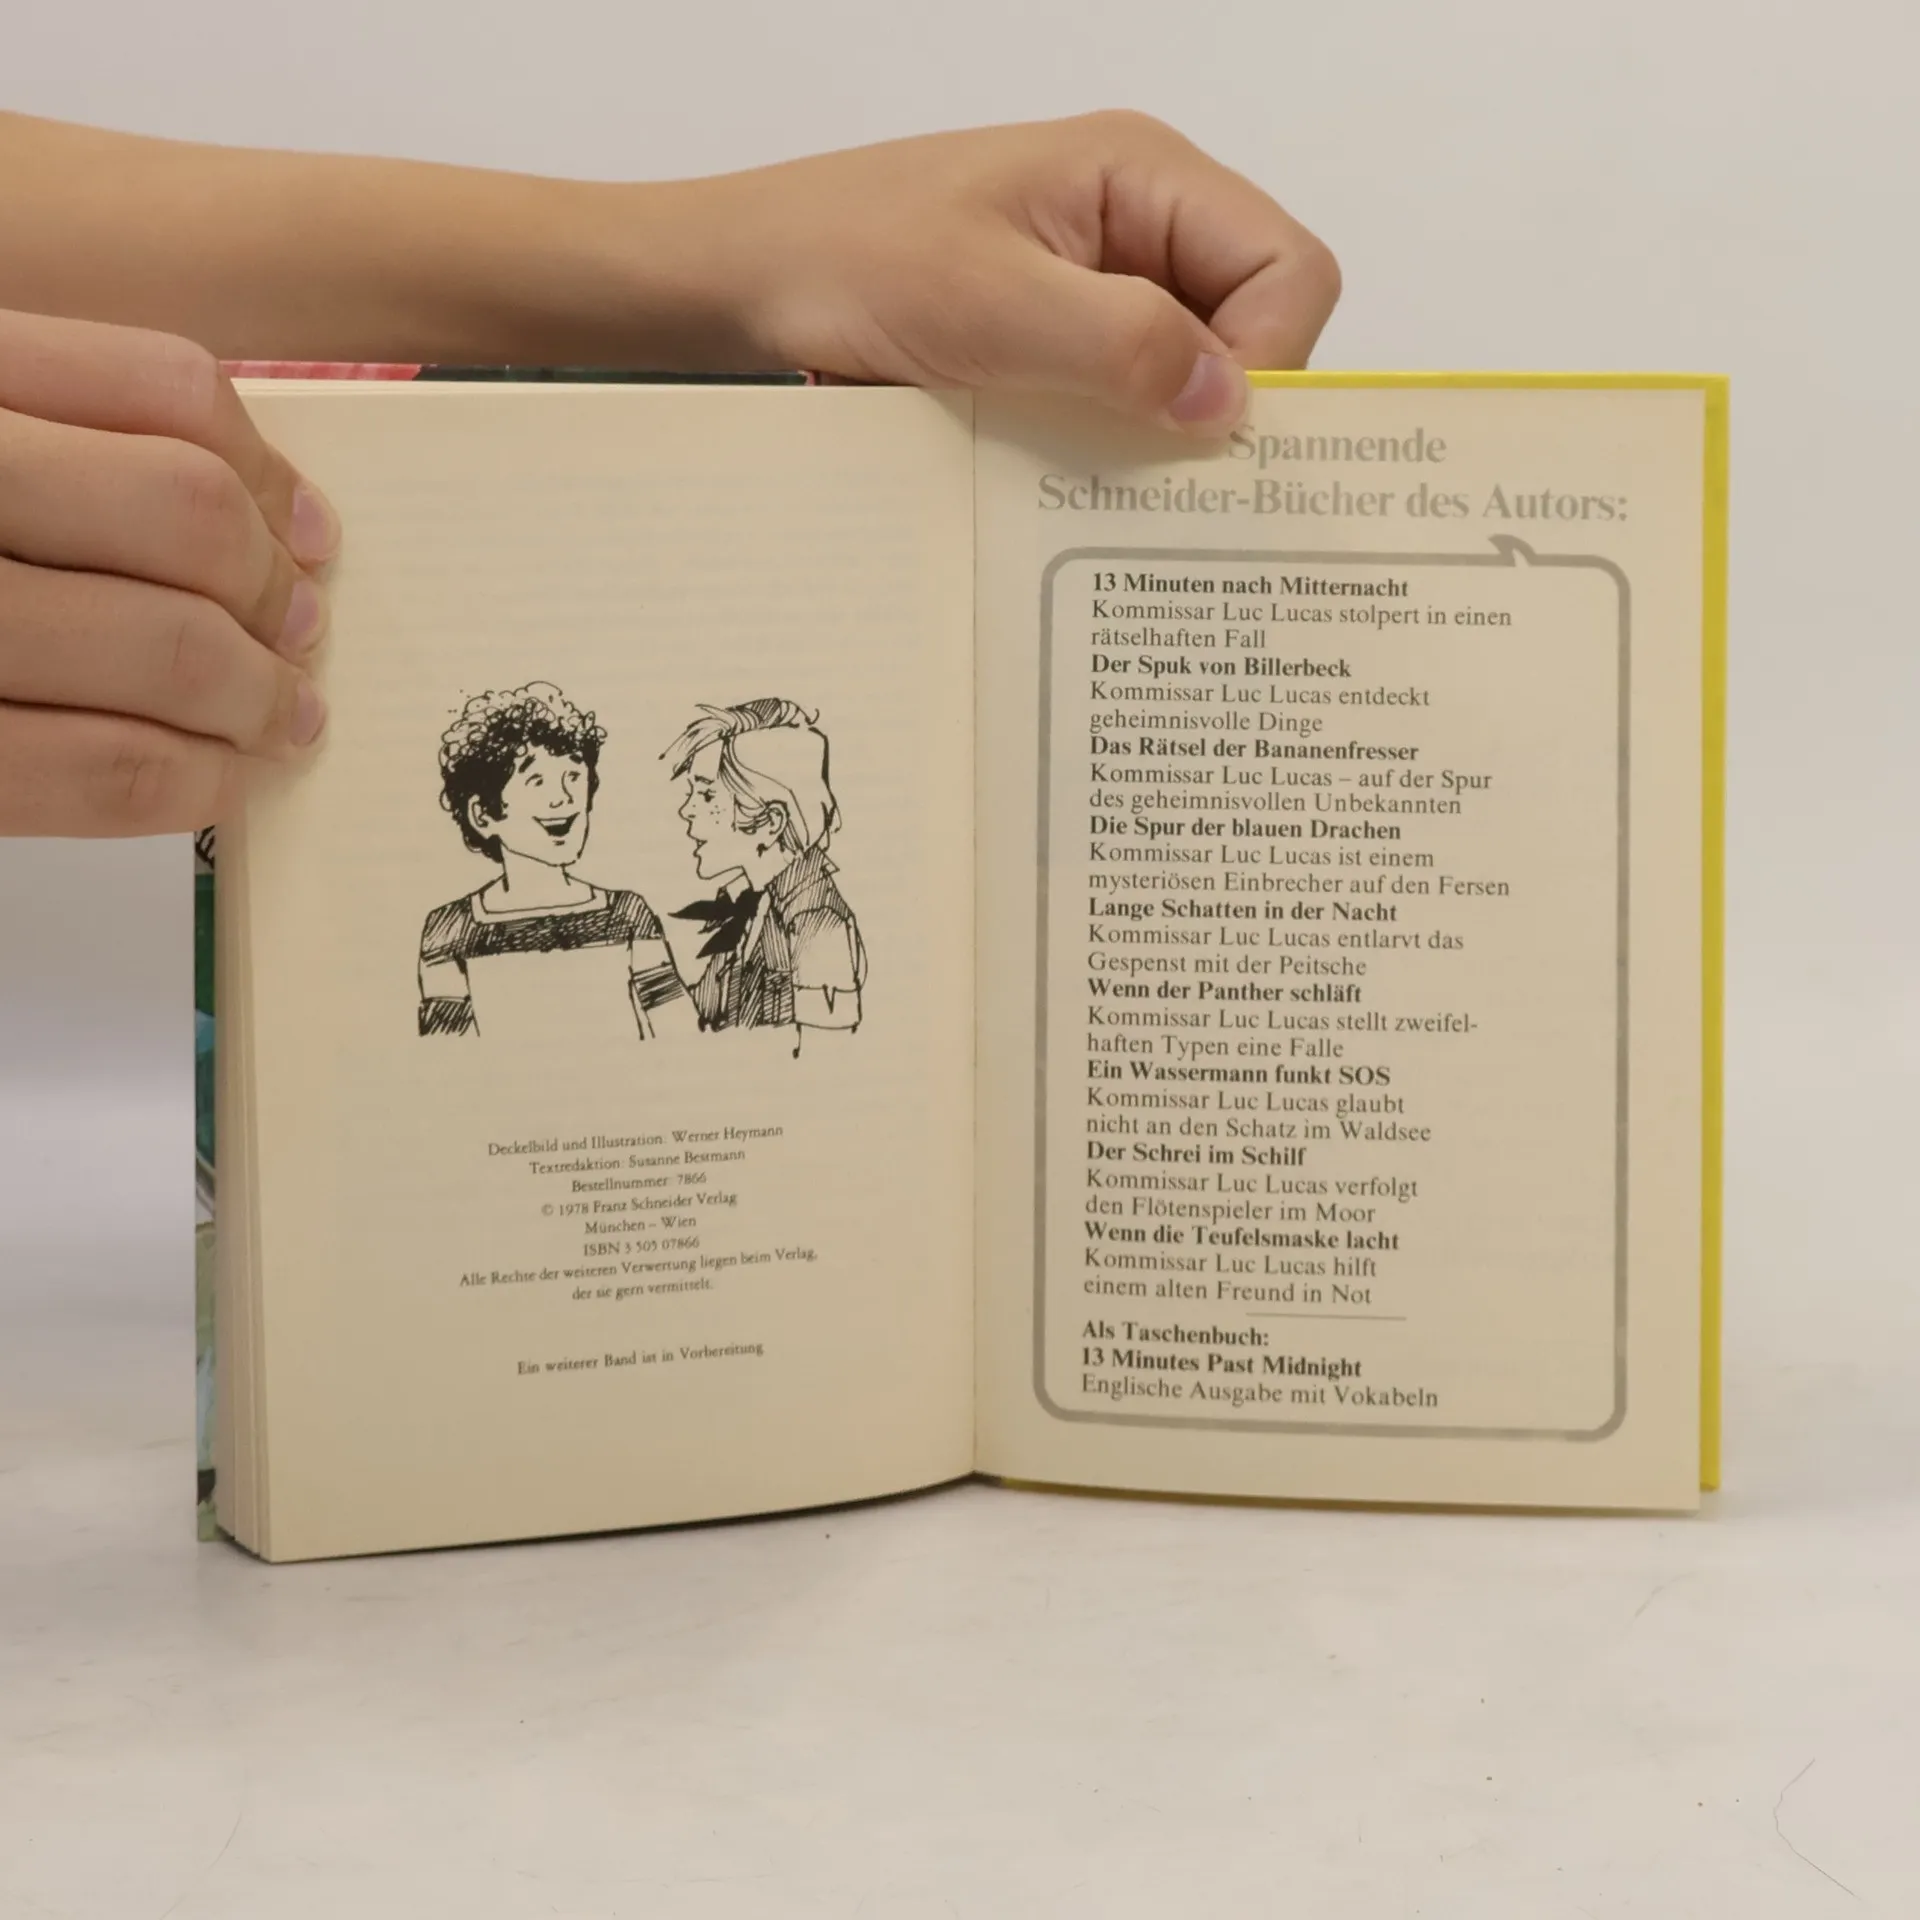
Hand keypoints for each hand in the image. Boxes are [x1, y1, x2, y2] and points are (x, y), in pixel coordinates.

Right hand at [0, 309, 336, 835]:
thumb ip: (59, 436)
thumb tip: (269, 517)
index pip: (158, 383)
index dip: (265, 471)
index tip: (307, 535)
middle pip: (182, 512)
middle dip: (275, 594)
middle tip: (302, 640)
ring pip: (165, 643)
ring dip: (258, 698)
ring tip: (279, 721)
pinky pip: (99, 768)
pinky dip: (194, 782)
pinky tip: (217, 781)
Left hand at [708, 111, 1340, 434]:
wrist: (746, 281)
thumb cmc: (848, 259)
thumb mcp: (987, 303)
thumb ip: (1119, 343)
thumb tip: (1228, 401)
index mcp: (1143, 176)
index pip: (1288, 268)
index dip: (1272, 360)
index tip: (1207, 439)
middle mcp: (1139, 226)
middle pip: (1255, 325)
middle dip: (1223, 408)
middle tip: (1167, 484)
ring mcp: (1101, 286)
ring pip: (1192, 374)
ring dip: (1164, 436)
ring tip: (1113, 488)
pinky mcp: (1060, 342)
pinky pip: (1128, 398)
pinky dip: (1117, 444)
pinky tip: (1077, 480)